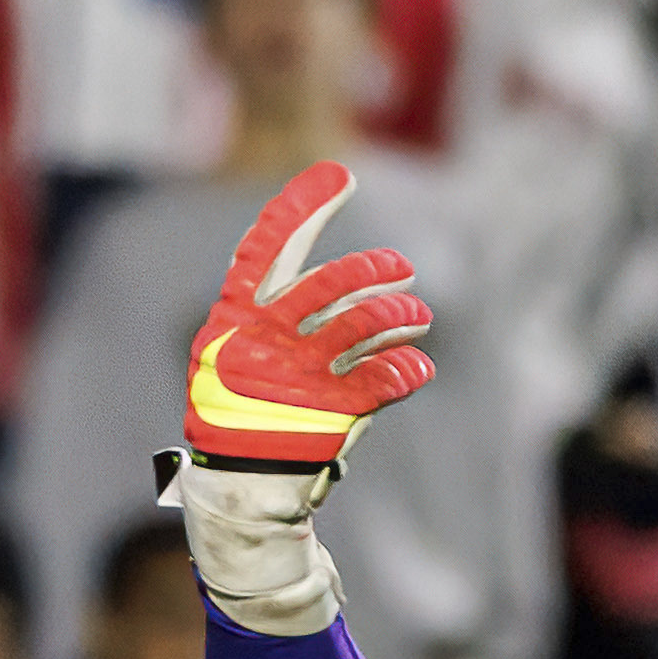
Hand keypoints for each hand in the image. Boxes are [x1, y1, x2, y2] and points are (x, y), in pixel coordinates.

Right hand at [184, 161, 436, 469]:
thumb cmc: (241, 410)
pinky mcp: (330, 411)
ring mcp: (299, 374)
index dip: (305, 205)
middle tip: (404, 270)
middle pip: (332, 283)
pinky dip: (408, 369)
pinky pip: (385, 376)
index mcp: (238, 315)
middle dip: (375, 270)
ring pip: (366, 324)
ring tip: (419, 319)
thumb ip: (279, 314)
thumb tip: (352, 283)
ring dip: (402, 317)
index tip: (341, 175)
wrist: (242, 483)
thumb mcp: (238, 353)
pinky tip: (418, 368)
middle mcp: (267, 338)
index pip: (270, 245)